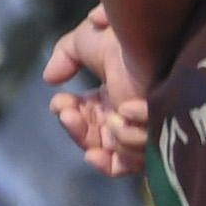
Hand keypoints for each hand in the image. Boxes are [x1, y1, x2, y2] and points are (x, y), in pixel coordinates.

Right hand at [41, 7, 152, 178]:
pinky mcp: (156, 139)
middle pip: (94, 141)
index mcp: (113, 98)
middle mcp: (129, 116)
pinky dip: (114, 157)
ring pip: (110, 154)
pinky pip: (131, 165)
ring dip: (91, 138)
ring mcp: (143, 129)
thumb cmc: (122, 39)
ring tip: (97, 117)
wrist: (151, 44)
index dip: (69, 117)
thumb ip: (65, 57)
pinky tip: (105, 138)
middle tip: (68, 113)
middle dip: (76, 129)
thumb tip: (49, 80)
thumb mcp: (86, 42)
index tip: (61, 103)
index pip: (86, 121)